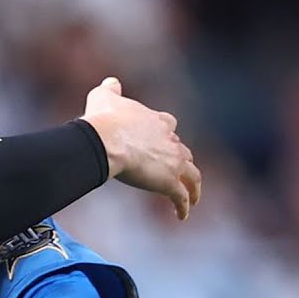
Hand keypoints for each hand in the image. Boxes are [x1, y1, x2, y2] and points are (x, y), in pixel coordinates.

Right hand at [81, 78, 201, 219]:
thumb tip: (111, 81)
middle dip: (182, 162)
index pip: (168, 126)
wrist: (107, 140)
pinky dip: (183, 206)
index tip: (162, 140)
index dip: (165, 134)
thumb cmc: (103, 119)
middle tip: (177, 172)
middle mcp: (171, 141)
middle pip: (184, 152)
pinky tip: (181, 216)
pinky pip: (181, 198)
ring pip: (192, 176)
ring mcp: (173, 163)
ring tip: (193, 198)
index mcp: (157, 122)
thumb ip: (110, 89)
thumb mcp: (104, 97)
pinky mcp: (169, 182)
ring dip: (194, 187)